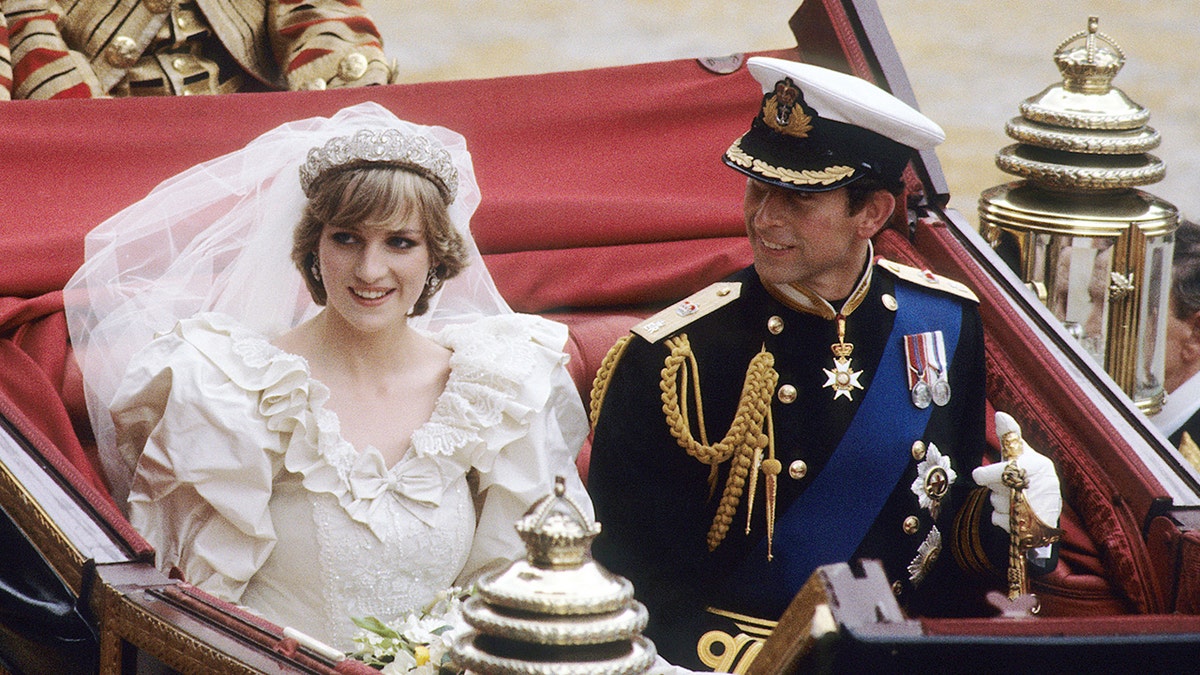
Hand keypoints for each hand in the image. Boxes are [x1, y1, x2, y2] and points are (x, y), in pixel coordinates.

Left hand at [971, 413, 1061, 533]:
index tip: (980, 475)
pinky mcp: (1030, 527)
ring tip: (1013, 499)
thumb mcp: (1023, 453)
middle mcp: (1039, 487)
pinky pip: (999, 520)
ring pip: (997, 504)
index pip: (1002, 472)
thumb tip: (1000, 414)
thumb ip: (1010, 435)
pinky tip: (1011, 513)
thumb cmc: (1032, 474)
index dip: (988, 475)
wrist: (1048, 507)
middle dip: (996, 488)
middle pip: (997, 490)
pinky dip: (1000, 517)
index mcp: (1036, 465)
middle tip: (1006, 486)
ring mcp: (1036, 509)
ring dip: (999, 502)